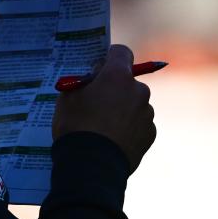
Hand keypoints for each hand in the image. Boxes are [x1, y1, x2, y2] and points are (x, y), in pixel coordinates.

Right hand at [52, 44, 155, 173]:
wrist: (92, 166)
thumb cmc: (76, 127)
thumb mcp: (67, 98)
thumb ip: (83, 83)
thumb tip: (94, 80)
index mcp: (117, 76)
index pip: (121, 52)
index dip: (109, 57)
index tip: (99, 68)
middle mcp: (138, 90)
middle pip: (127, 81)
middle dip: (115, 88)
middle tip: (96, 103)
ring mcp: (146, 113)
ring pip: (134, 103)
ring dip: (123, 109)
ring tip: (103, 127)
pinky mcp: (150, 134)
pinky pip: (139, 124)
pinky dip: (129, 128)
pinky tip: (112, 140)